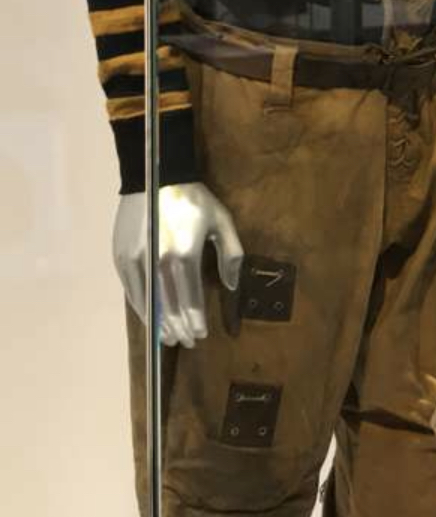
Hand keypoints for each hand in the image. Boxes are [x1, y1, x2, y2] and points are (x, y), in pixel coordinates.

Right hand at [113, 183, 243, 351]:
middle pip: (169, 307)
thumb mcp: (222, 221)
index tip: (200, 335)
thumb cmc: (194, 199)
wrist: (156, 174)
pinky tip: (150, 317)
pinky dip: (141, 308)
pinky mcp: (121, 257)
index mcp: (186, 255)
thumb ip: (231, 255)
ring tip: (168, 338)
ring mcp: (136, 261)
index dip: (196, 321)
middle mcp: (159, 262)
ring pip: (148, 304)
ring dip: (159, 324)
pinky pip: (131, 291)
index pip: (191, 300)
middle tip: (186, 342)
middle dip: (179, 329)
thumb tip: (232, 286)